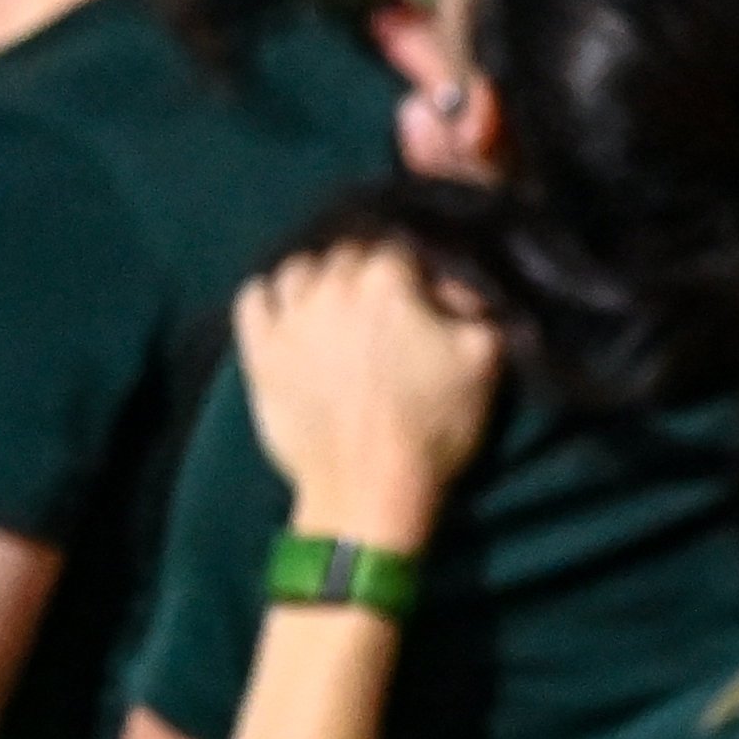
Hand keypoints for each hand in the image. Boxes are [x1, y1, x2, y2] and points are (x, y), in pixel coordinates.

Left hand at [232, 243, 501, 550]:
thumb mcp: (485, 362)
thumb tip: (457, 290)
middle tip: (381, 310)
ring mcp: (290, 316)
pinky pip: (253, 299)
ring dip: (317, 280)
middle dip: (365, 274)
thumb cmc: (432, 427)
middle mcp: (333, 285)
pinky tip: (285, 314)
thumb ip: (477, 310)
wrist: (368, 489)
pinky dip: (268, 298)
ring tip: (331, 307)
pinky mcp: (260, 350)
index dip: (414, 271)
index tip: (421, 297)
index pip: (400, 249)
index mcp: (387, 280)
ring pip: (298, 269)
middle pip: (347, 255)